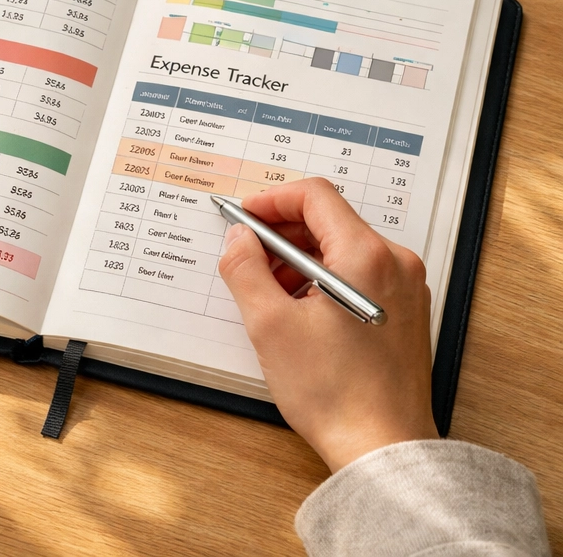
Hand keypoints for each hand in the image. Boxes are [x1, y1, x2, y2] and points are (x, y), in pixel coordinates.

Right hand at [217, 178, 438, 471]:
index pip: (315, 196)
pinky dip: (323, 278)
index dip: (272, 200)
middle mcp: (395, 263)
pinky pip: (358, 273)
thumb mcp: (270, 325)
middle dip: (282, 233)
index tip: (245, 218)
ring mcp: (405, 288)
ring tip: (271, 293)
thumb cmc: (336, 394)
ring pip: (342, 247)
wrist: (384, 449)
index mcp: (366, 255)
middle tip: (249, 257)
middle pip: (329, 220)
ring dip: (300, 258)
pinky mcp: (404, 311)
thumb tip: (238, 239)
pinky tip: (299, 311)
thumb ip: (245, 269)